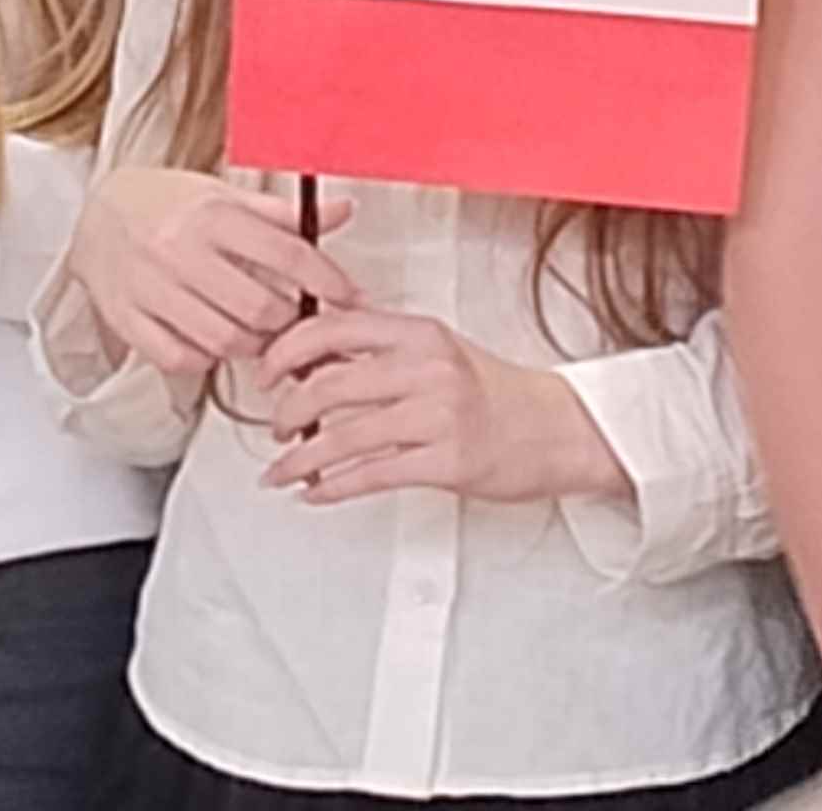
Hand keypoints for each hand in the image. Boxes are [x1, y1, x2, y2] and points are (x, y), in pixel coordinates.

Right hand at [66, 167, 353, 376]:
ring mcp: (149, 288)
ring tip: (256, 331)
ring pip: (224, 341)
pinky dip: (206, 358)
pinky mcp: (127, 320)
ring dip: (252, 345)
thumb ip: (282, 215)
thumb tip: (344, 211)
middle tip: (292, 317)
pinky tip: (212, 339)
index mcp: (211, 213)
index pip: (286, 252)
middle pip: (259, 309)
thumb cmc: (168, 204)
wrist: (96, 212)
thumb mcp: (224, 197)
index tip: (350, 297)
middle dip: (287, 321)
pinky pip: (181, 359)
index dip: (327, 280)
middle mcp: (179, 250)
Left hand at [253, 305, 615, 505]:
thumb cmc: (492, 390)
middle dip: (287, 412)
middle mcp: (425, 368)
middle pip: (328, 385)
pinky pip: (372, 475)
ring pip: (344, 436)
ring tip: (282, 470)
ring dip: (301, 459)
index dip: (286, 351)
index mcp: (416, 332)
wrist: (555, 427)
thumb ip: (378, 347)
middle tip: (275, 428)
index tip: (266, 372)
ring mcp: (437, 415)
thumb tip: (312, 352)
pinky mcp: (447, 462)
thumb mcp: (435, 350)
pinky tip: (316, 493)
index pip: (331, 328)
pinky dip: (333, 487)